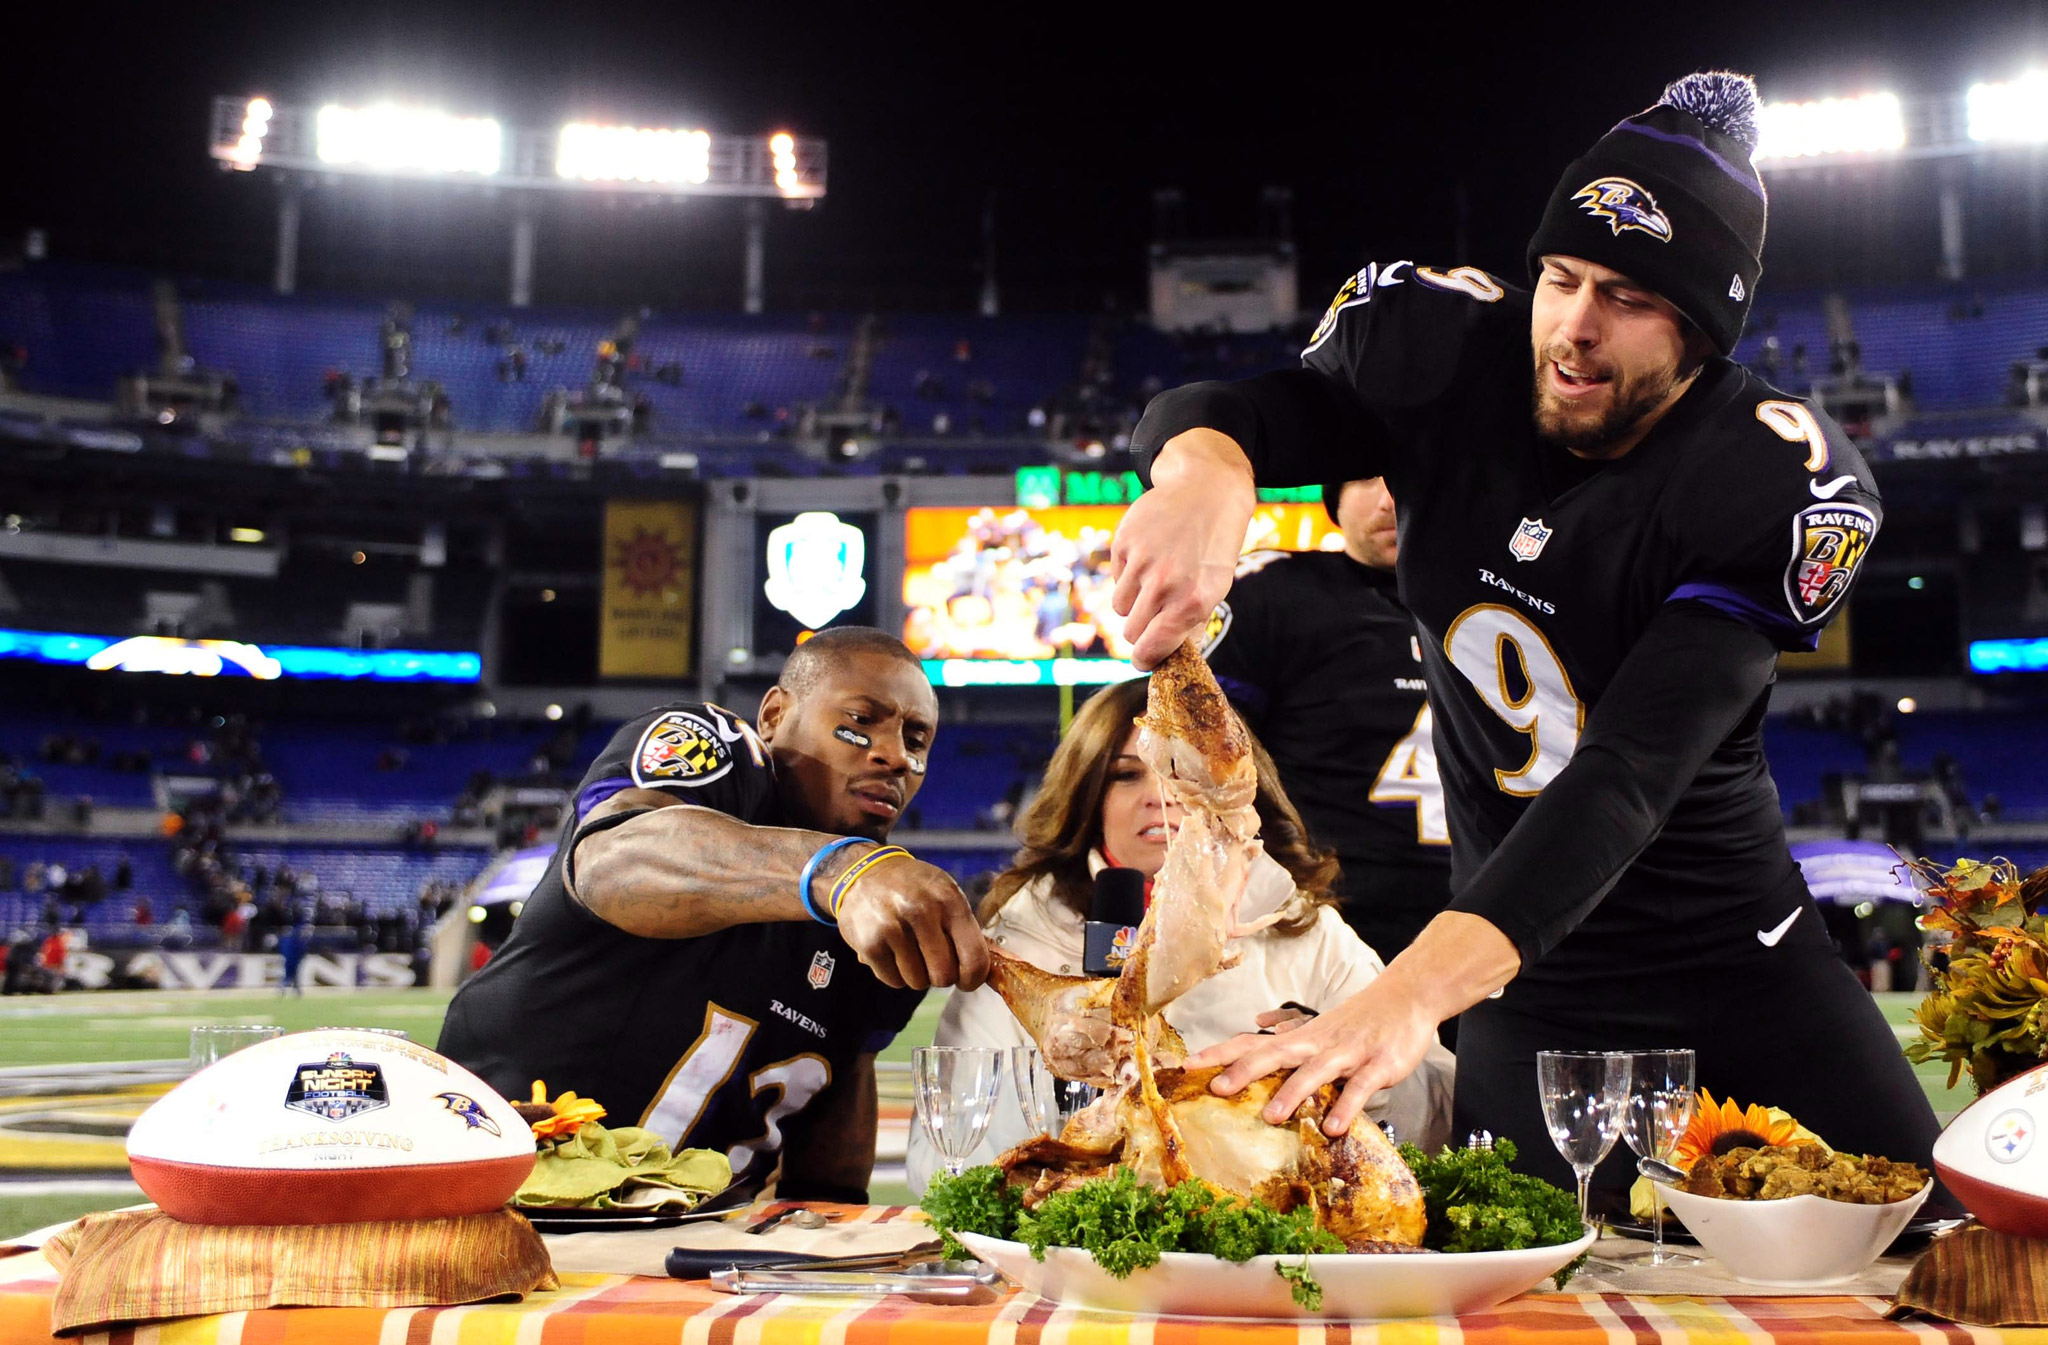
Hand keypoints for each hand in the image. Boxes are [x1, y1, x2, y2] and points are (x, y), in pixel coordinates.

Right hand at [831, 853, 989, 992]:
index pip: (974, 958)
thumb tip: (985, 972)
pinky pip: (893, 981)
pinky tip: (891, 952)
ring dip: (915, 974)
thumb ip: (965, 929)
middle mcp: (921, 911)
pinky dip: (894, 974)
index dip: (973, 979)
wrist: (863, 873)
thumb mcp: (945, 893)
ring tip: (909, 950)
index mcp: (949, 900)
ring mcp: (893, 927)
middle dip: (940, 975)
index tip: (967, 980)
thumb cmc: (912, 888)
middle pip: (944, 976)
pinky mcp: (869, 943)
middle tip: (932, 960)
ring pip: (917, 982)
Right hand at [1111, 429, 1255, 668]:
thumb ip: (1189, 622)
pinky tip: (1150, 555)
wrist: (1208, 490)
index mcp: (1192, 602)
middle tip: (1155, 615)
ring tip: (1155, 580)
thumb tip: (1165, 655)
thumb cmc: (1215, 545)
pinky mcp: (1124, 542)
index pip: (1150, 649)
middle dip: (1141, 629)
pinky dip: (1128, 574)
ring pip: (1120, 607)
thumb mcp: (1216, 587)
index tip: (1144, 659)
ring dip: (1133, 601)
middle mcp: (1165, 585)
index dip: (1145, 659)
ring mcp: (1141, 562)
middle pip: (1131, 632)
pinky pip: (1116, 578)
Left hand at [1186, 978, 1438, 1134]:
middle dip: (1244, 1071)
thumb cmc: (1359, 1020)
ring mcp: (1348, 1053)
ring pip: (1316, 1071)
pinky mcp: (1378, 1065)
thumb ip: (1290, 1039)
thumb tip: (1256, 1034)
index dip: (1220, 1054)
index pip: (1252, 1043)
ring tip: (1271, 1116)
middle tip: (1216, 1089)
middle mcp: (1318, 1042)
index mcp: (1301, 1038)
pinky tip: (1334, 1127)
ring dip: (1293, 1092)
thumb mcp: (1320, 1030)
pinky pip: (1360, 1088)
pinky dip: (1347, 1106)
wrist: (1408, 997)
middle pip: (1275, 1053)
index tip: (1185, 1067)